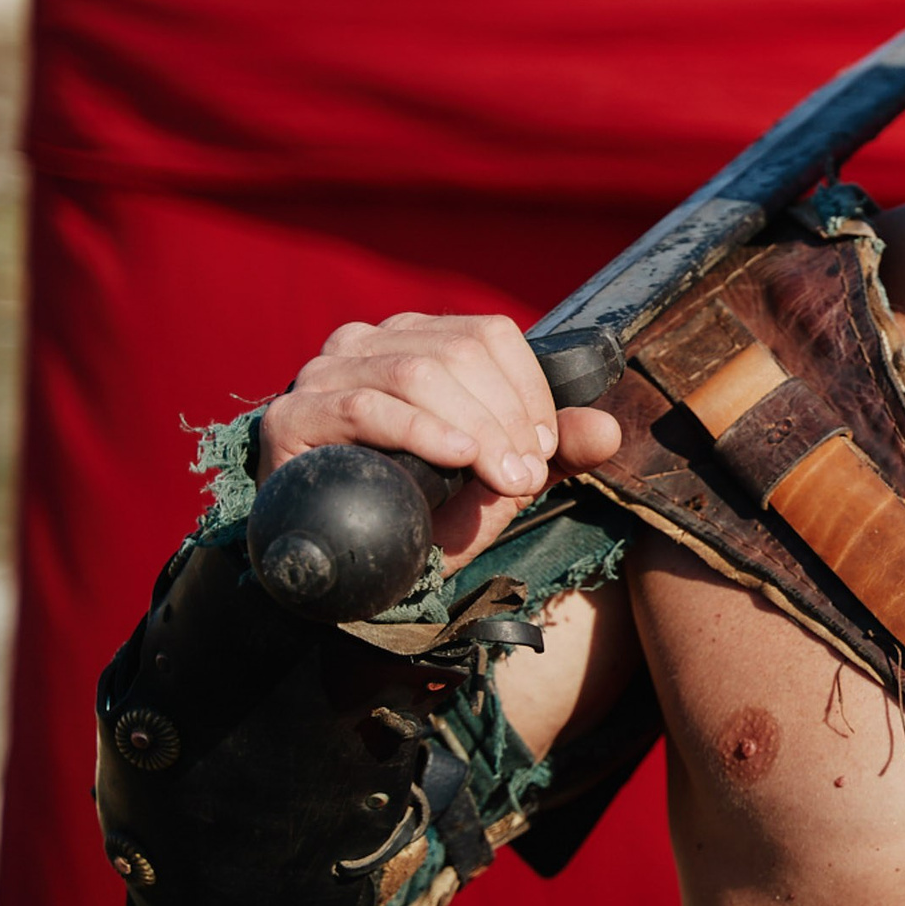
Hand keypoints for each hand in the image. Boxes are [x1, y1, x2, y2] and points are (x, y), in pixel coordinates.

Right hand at [258, 314, 622, 569]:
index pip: (487, 334)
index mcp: (415, 340)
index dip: (527, 388)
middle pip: (458, 352)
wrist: (348, 570)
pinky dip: (421, 431)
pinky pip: (367, 406)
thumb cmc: (421, 514)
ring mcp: (325, 373)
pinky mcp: (293, 415)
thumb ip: (551, 452)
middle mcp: (366, 343)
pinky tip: (456, 459)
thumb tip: (610, 429)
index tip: (542, 448)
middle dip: (506, 417)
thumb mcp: (496, 481)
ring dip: (474, 428)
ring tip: (501, 477)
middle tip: (525, 476)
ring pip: (418, 373)